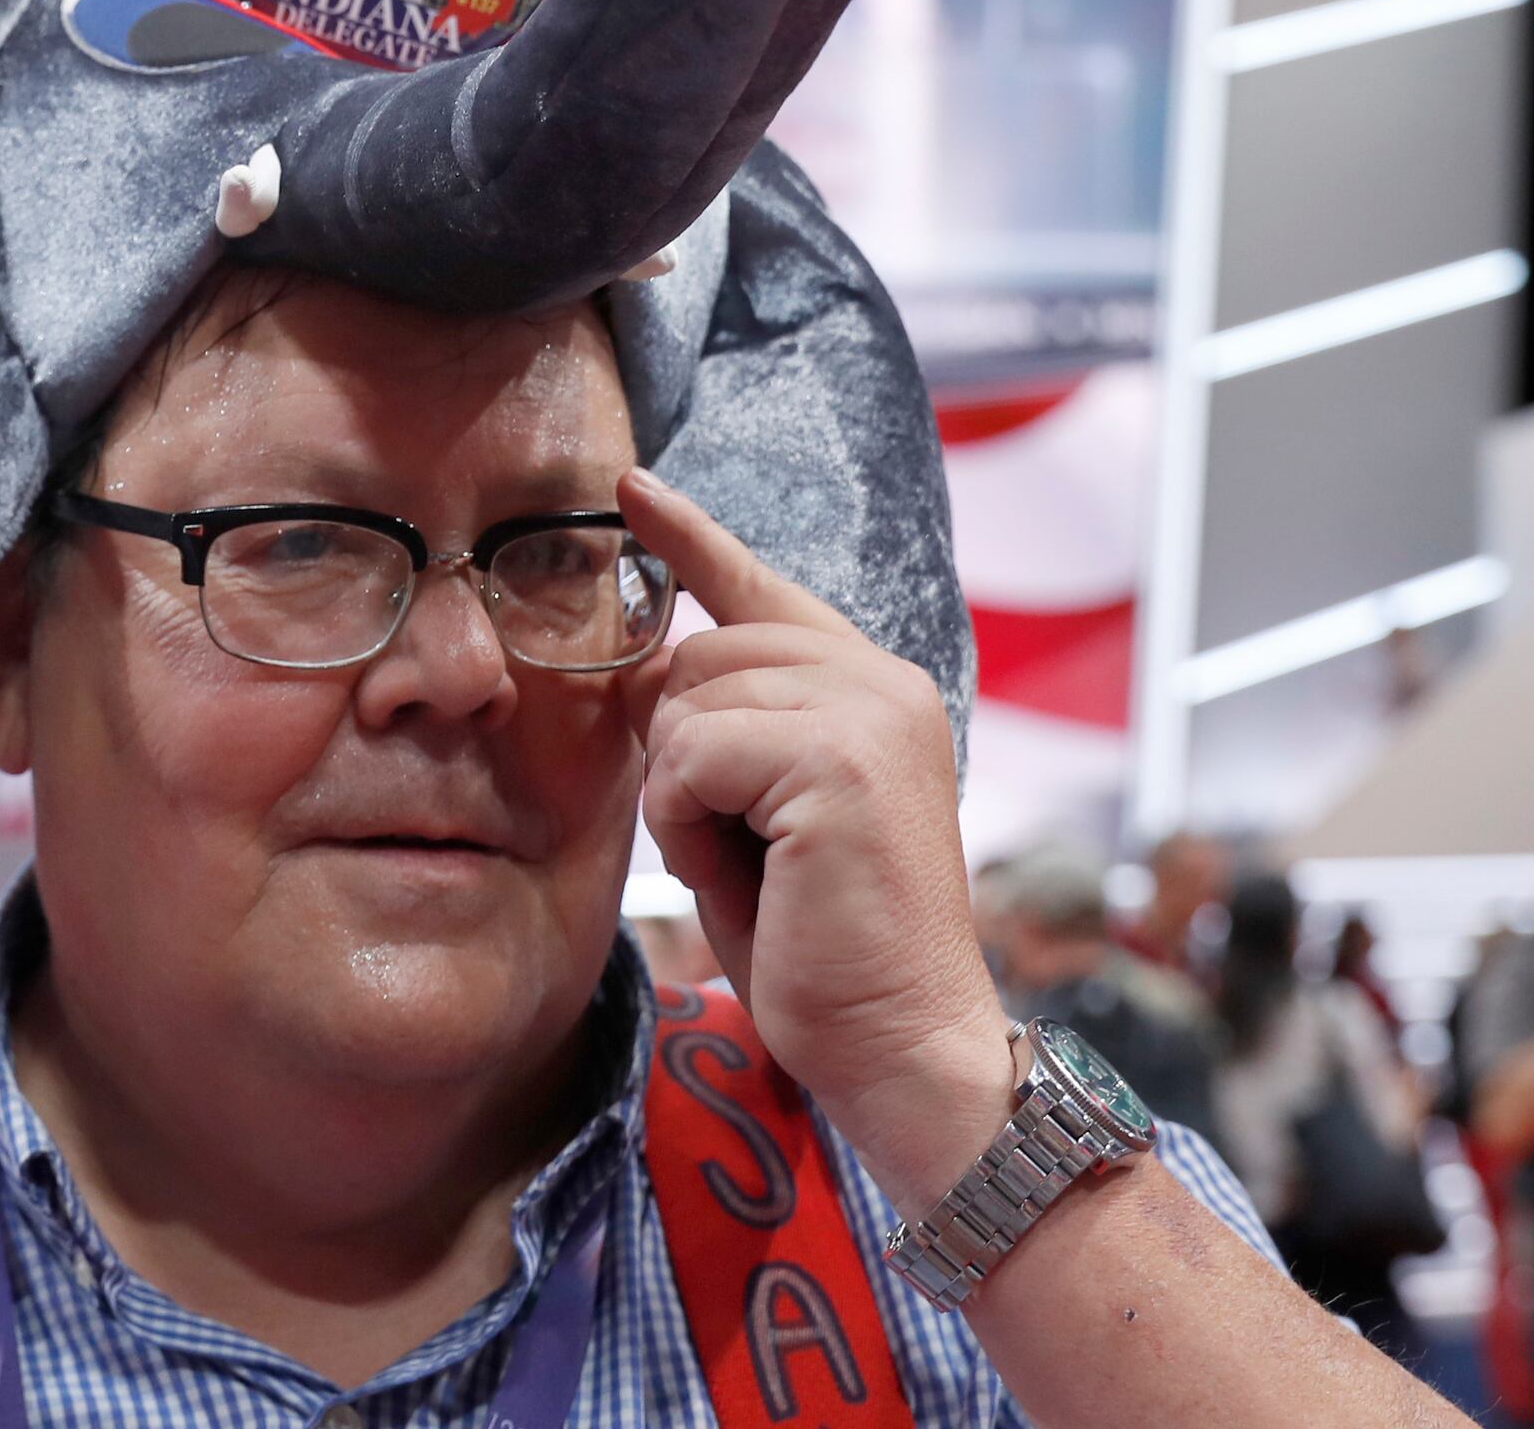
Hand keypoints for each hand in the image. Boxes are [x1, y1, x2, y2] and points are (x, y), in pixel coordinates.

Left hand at [625, 467, 1012, 1205]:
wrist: (902, 1045)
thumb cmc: (824, 950)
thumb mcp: (752, 819)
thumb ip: (713, 736)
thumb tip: (643, 667)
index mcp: (874, 688)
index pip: (763, 589)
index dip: (690, 538)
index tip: (631, 488)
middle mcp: (882, 680)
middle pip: (700, 654)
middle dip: (681, 753)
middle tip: (737, 846)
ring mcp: (868, 712)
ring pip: (687, 706)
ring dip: (684, 797)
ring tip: (752, 865)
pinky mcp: (841, 759)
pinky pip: (692, 756)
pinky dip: (689, 823)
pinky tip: (748, 871)